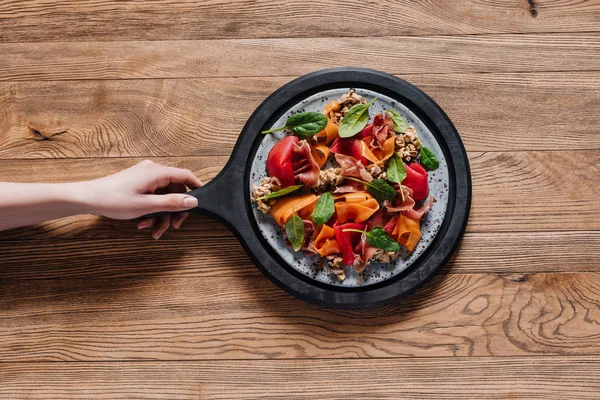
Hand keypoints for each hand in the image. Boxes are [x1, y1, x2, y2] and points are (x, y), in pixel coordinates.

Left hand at [86, 160, 201, 238]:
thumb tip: (193, 201)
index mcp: (156, 172)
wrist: (87, 198)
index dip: (197, 188)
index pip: (186, 176)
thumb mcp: (146, 206)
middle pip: (175, 189)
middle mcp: (152, 171)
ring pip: (164, 196)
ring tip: (153, 230)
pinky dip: (152, 210)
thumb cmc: (113, 199)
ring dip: (161, 214)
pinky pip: (153, 197)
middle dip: (174, 210)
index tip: (202, 203)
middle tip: (173, 226)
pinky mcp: (138, 184)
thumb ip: (172, 203)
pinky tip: (144, 223)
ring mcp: (145, 177)